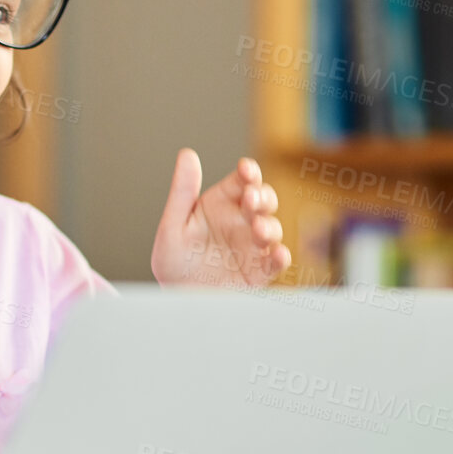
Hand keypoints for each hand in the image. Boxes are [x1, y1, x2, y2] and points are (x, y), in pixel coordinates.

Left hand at [150, 149, 290, 286]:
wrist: (177, 300)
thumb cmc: (174, 261)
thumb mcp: (173, 226)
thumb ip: (182, 192)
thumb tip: (188, 154)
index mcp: (221, 204)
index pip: (241, 181)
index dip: (248, 172)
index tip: (246, 170)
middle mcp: (242, 221)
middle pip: (263, 200)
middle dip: (261, 197)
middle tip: (250, 200)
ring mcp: (253, 246)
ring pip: (273, 229)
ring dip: (269, 227)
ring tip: (258, 230)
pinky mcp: (259, 272)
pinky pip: (275, 263)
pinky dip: (280, 258)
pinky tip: (277, 254)